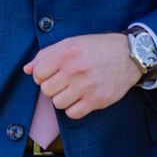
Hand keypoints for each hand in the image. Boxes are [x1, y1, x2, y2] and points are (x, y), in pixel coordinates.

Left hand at [26, 33, 142, 119]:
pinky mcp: (97, 100)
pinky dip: (74, 108)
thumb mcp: (71, 43)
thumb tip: (27, 69)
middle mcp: (75, 69)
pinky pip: (72, 113)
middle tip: (64, 81)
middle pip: (46, 90)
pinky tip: (81, 98)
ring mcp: (86, 86)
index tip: (52, 73)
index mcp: (68, 53)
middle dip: (52, 87)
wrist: (130, 56)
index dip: (42, 75)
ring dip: (63, 98)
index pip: (38, 73)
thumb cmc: (98, 48)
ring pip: (58, 103)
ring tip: (74, 89)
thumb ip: (46, 54)